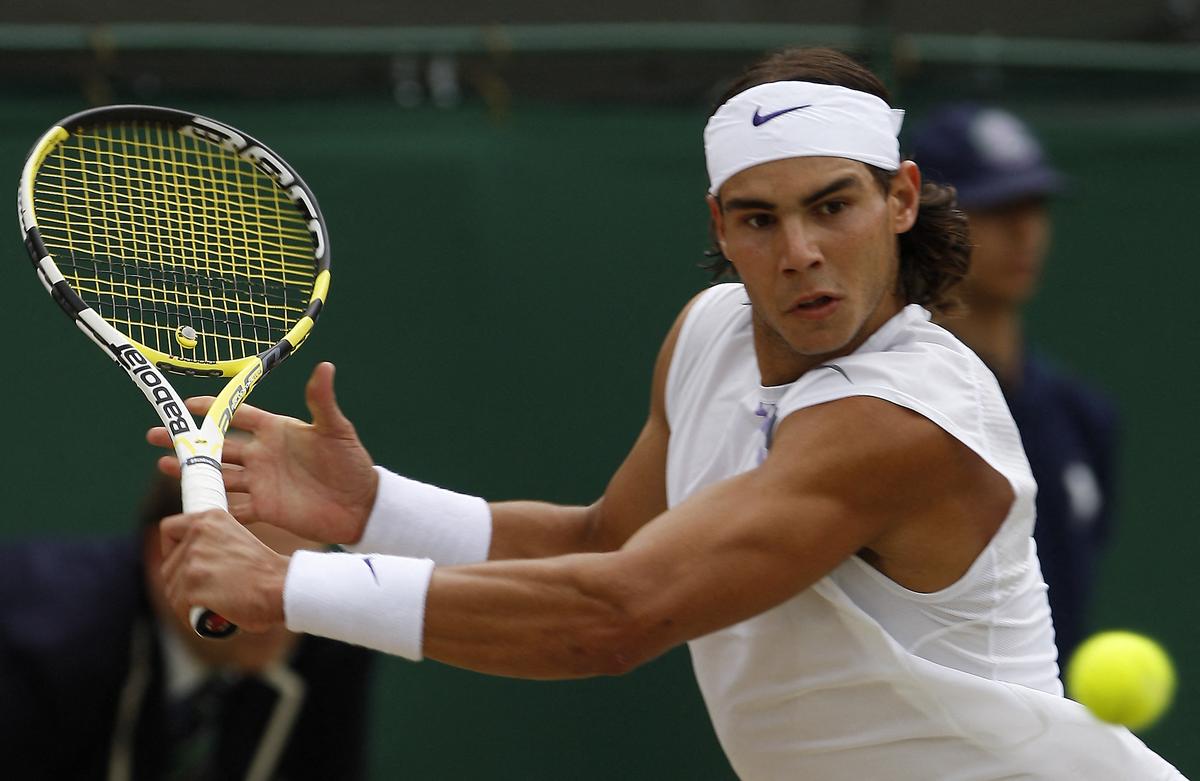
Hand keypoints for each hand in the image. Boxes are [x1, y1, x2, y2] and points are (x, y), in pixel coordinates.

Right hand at [148, 362, 378, 544]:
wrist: (361, 505)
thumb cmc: (352, 463)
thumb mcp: (337, 430)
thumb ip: (322, 402)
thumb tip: (325, 366)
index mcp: (276, 430)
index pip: (237, 415)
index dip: (212, 409)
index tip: (185, 405)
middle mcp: (262, 454)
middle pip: (217, 444)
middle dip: (187, 440)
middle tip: (155, 434)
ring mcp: (260, 482)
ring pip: (218, 474)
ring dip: (192, 470)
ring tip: (163, 464)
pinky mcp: (264, 508)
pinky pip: (231, 507)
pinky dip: (212, 506)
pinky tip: (190, 503)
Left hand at [160, 509, 289, 632]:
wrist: (283, 586)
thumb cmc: (266, 571)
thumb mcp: (236, 539)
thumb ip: (210, 542)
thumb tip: (186, 558)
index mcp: (211, 519)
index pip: (169, 529)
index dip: (171, 549)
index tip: (183, 563)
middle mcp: (198, 535)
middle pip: (168, 566)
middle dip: (181, 583)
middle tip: (202, 593)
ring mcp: (194, 561)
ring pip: (172, 589)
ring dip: (186, 602)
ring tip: (209, 606)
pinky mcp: (193, 587)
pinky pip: (179, 607)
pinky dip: (190, 616)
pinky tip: (208, 616)